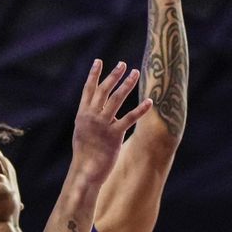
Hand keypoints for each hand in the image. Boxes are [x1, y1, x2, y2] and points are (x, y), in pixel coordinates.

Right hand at [72, 60, 151, 183]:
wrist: (85, 170)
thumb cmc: (85, 152)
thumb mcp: (82, 131)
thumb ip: (89, 118)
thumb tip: (95, 109)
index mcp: (83, 114)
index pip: (88, 90)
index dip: (93, 75)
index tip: (98, 61)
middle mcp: (92, 116)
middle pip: (103, 90)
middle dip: (113, 76)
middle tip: (122, 64)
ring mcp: (103, 125)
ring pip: (116, 99)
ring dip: (127, 84)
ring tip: (135, 73)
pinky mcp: (114, 135)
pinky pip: (129, 118)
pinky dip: (140, 109)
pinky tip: (149, 101)